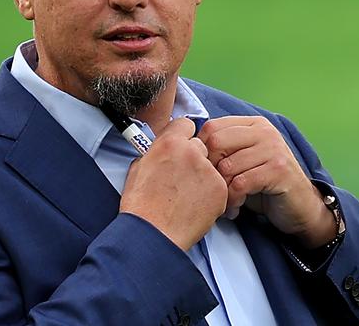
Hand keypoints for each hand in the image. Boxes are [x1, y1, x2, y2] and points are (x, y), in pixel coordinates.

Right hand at [120, 118, 227, 250]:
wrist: (153, 234)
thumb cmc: (141, 206)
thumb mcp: (138, 168)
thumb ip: (155, 152)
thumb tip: (161, 150)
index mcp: (169, 142)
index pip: (186, 124)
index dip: (183, 136)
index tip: (181, 146)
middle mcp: (192, 152)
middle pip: (200, 145)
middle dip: (194, 158)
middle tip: (183, 176)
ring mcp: (208, 171)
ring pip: (211, 166)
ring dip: (203, 176)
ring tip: (188, 195)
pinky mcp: (220, 190)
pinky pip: (219, 185)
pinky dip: (211, 194)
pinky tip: (196, 205)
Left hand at [197, 116, 335, 248]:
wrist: (300, 207)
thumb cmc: (265, 185)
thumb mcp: (243, 161)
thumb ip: (224, 150)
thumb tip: (189, 150)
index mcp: (253, 124)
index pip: (212, 126)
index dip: (201, 150)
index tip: (202, 171)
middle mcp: (264, 131)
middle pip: (217, 142)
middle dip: (209, 169)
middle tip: (212, 188)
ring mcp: (273, 148)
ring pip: (227, 165)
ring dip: (222, 190)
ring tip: (226, 203)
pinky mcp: (279, 170)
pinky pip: (241, 183)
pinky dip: (233, 200)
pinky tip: (235, 209)